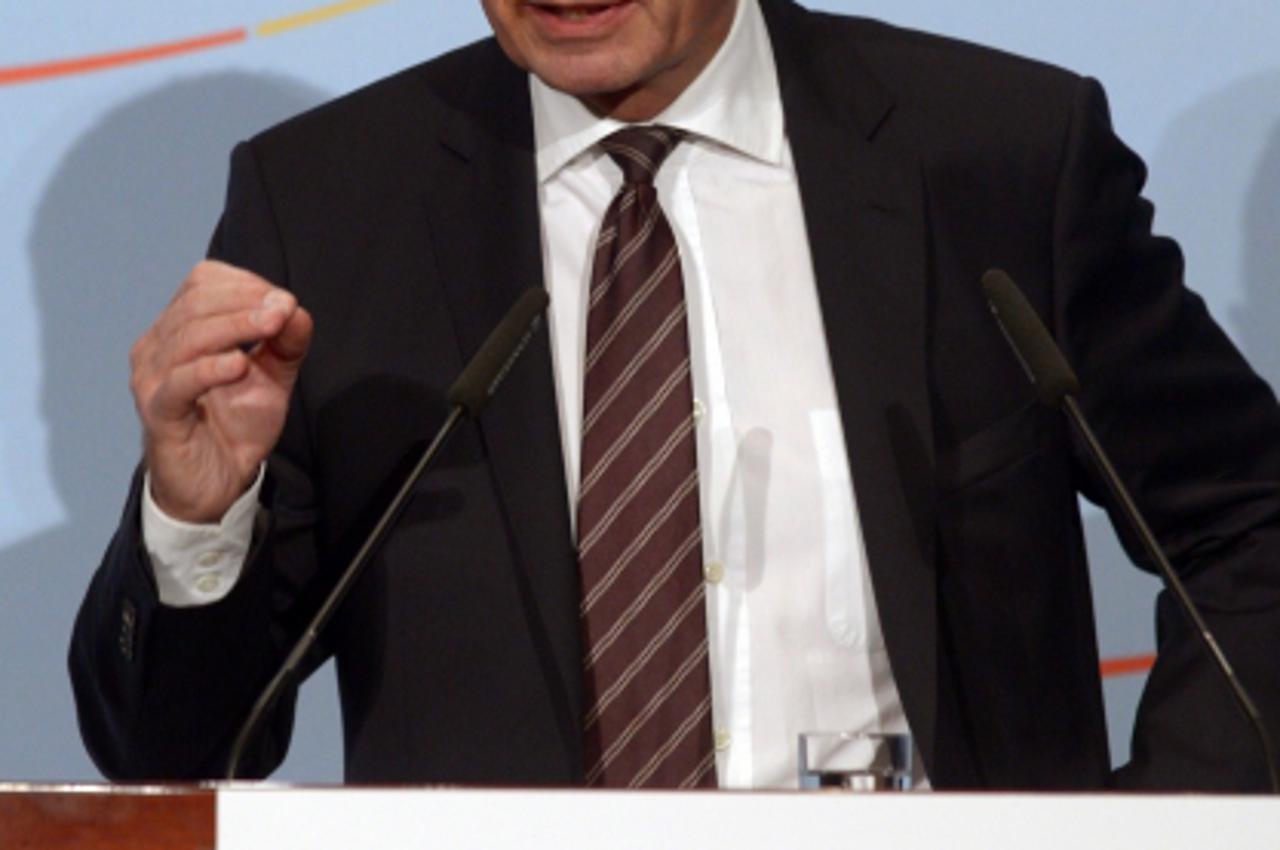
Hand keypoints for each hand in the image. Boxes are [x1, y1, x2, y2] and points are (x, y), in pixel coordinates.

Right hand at [130, 260, 312, 521]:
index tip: (285, 303)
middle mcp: (159, 345)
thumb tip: (295, 309)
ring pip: (189, 336)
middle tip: (285, 310)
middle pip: (196, 303)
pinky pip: (178, 382)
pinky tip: (239, 365)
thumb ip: (287, 343)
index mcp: (180, 327)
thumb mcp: (273, 377)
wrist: (216, 483)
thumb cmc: (235, 424)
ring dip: (236, 326)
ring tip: (272, 327)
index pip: (203, 282)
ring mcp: (152, 377)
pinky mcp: (158, 411)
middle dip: (246, 302)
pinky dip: (209, 369)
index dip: (246, 284)